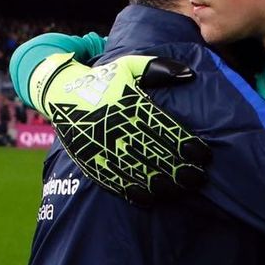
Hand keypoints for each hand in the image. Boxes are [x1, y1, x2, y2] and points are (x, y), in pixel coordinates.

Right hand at [28, 53, 211, 204]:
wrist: (59, 90)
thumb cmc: (102, 78)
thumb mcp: (129, 65)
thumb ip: (160, 68)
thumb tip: (189, 75)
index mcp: (130, 104)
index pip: (166, 129)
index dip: (188, 145)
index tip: (205, 156)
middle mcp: (118, 126)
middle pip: (156, 153)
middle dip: (181, 169)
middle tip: (199, 179)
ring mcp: (103, 144)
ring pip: (137, 170)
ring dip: (162, 184)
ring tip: (180, 191)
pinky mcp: (89, 158)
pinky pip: (113, 179)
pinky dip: (133, 191)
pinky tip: (150, 199)